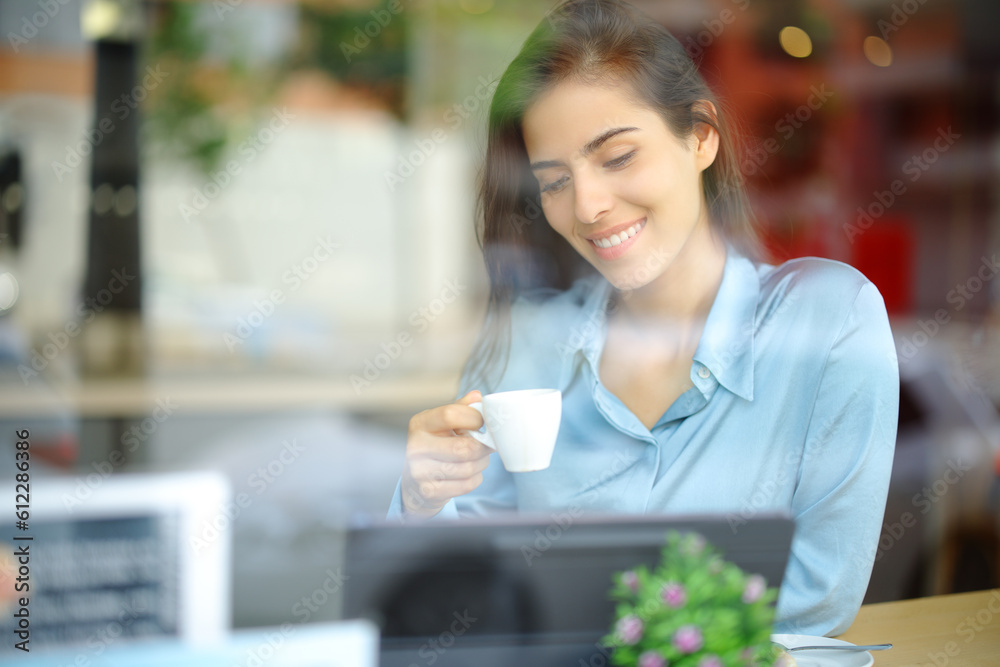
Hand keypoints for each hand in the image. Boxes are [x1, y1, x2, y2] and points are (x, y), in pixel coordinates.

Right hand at [401, 390, 493, 517]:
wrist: (416, 483)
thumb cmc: (434, 447)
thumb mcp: (442, 424)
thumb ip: (460, 409)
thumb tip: (477, 397)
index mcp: (420, 424)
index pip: (450, 415)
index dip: (474, 418)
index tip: (482, 423)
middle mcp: (415, 447)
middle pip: (463, 447)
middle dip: (482, 446)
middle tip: (487, 444)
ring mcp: (420, 471)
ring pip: (468, 467)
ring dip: (480, 463)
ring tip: (477, 458)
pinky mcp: (429, 491)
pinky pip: (466, 484)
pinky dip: (474, 478)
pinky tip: (468, 473)